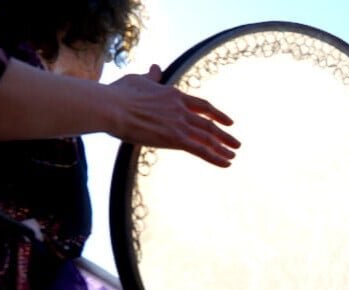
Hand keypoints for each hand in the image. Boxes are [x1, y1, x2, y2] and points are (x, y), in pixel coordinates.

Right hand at [106, 65, 240, 166]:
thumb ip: (151, 77)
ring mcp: (180, 124)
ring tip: (234, 156)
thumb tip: (156, 67)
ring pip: (208, 137)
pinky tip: (227, 164)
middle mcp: (181, 109)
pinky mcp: (175, 138)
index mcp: (174, 95)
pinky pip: (201, 150)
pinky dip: (216, 158)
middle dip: (225, 135)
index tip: (228, 121)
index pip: (202, 106)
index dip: (217, 114)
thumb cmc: (119, 93)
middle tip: (237, 144)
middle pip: (209, 123)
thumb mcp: (138, 80)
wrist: (112, 106)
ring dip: (223, 148)